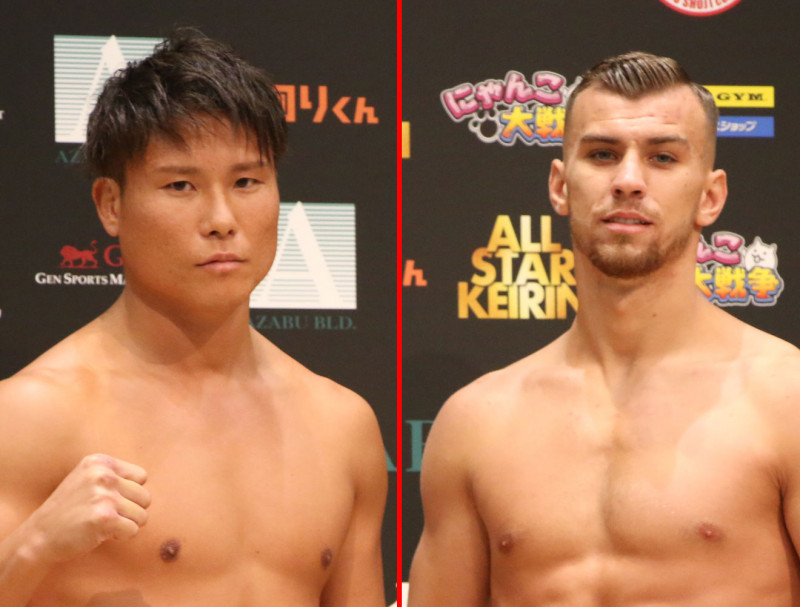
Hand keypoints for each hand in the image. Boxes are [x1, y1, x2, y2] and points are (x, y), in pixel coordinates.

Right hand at [22, 454, 149, 564]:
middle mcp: (103, 475)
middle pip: (145, 497)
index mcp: (99, 462)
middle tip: (108, 517)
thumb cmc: (68, 510)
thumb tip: (144, 483)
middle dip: (131, 511)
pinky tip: (102, 534)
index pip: (141, 477)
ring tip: (104, 525)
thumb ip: (113, 476)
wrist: (38, 536)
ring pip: (142, 515)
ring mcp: (104, 496)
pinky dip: (122, 536)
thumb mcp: (86, 479)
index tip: (110, 501)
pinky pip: (133, 530)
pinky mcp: (105, 518)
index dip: (130, 493)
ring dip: (127, 525)